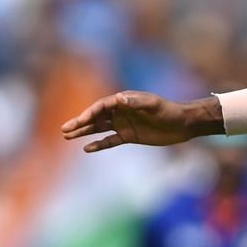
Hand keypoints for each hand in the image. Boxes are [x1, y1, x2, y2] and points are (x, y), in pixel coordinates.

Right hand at [60, 91, 222, 151]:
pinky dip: (99, 144)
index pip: (102, 106)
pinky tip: (86, 149)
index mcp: (124, 101)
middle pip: (96, 117)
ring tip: (67, 136)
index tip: (80, 122)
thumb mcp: (154, 105)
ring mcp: (124, 124)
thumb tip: (118, 98)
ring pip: (99, 128)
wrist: (182, 124)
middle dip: (80, 123)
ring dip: (84, 132)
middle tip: (64, 129)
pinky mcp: (129, 136)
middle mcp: (121, 111)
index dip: (89, 113)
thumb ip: (136, 101)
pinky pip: (110, 141)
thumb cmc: (169, 111)